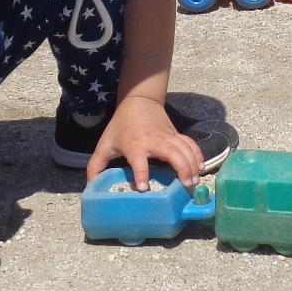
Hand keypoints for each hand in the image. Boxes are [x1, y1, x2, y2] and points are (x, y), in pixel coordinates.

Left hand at [86, 95, 203, 189]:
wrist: (138, 102)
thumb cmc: (121, 126)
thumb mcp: (105, 144)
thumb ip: (96, 166)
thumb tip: (90, 187)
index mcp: (134, 145)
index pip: (138, 160)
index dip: (141, 174)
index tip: (144, 188)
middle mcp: (154, 141)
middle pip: (172, 154)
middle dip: (181, 169)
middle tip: (185, 185)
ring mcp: (167, 136)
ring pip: (185, 150)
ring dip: (192, 165)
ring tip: (194, 182)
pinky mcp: (176, 134)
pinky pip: (190, 144)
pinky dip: (197, 155)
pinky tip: (201, 167)